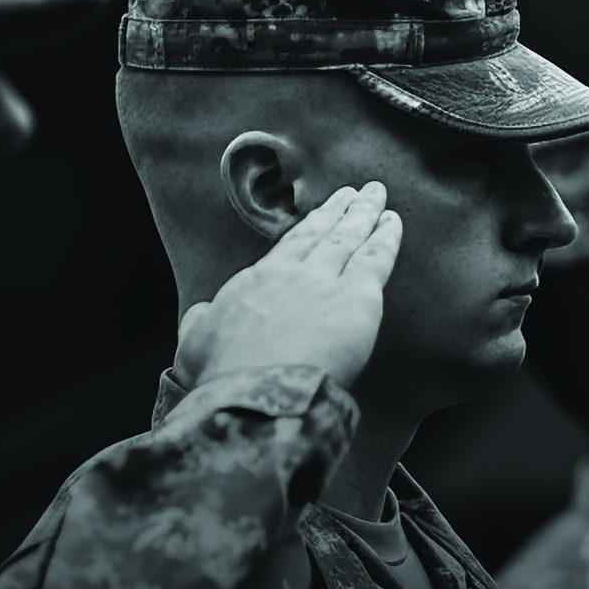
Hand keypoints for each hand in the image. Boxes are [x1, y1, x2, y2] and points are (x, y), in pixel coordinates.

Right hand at [177, 182, 400, 390]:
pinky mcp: (358, 300)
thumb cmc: (222, 380)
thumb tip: (202, 313)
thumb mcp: (194, 346)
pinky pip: (376, 259)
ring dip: (365, 213)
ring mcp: (325, 283)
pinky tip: (394, 221)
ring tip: (377, 194)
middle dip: (340, 210)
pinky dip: (386, 237)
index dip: (309, 227)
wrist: (253, 396)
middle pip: (322, 234)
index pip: (289, 248)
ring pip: (349, 238)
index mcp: (256, 283)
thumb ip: (201, 323)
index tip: (321, 213)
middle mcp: (291, 275)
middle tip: (356, 192)